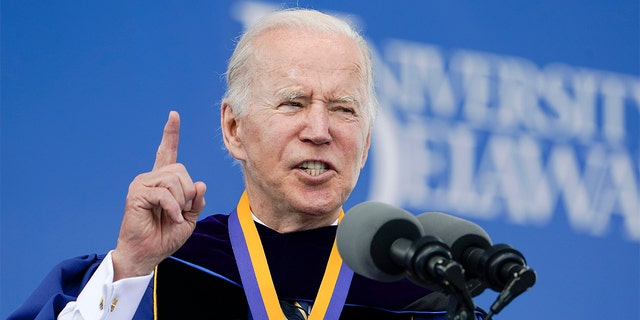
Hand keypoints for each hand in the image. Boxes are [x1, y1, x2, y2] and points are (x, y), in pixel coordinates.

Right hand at [112, 111, 206, 279]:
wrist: (147, 254)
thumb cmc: (165, 236)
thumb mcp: (190, 217)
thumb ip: (196, 200)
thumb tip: (200, 183)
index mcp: (164, 181)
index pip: (168, 152)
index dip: (171, 134)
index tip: (173, 115)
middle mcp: (151, 178)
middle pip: (181, 170)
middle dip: (188, 194)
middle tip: (179, 211)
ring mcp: (142, 184)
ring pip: (175, 180)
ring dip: (181, 202)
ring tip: (172, 215)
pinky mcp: (137, 193)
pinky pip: (165, 194)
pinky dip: (174, 209)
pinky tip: (170, 219)